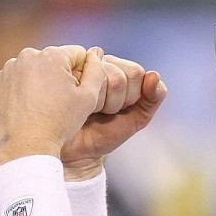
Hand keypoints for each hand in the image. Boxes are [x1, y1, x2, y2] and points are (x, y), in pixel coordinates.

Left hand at [0, 45, 106, 167]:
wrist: (26, 147)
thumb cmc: (61, 123)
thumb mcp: (89, 98)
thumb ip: (96, 71)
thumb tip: (95, 54)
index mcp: (52, 55)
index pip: (77, 54)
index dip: (82, 74)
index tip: (76, 94)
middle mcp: (27, 55)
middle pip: (53, 61)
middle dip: (59, 76)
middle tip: (60, 103)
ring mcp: (8, 69)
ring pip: (33, 70)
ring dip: (39, 82)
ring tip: (43, 107)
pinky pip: (14, 80)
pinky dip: (20, 90)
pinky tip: (26, 109)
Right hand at [61, 54, 166, 179]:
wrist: (77, 152)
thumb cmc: (105, 132)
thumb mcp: (137, 118)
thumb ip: (153, 98)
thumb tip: (154, 75)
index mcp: (119, 69)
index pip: (136, 72)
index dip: (132, 96)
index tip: (120, 109)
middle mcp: (98, 63)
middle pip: (119, 76)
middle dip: (116, 102)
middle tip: (104, 111)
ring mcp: (78, 68)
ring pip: (102, 78)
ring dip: (100, 103)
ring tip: (90, 110)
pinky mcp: (61, 75)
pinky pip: (83, 82)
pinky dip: (86, 100)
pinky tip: (79, 107)